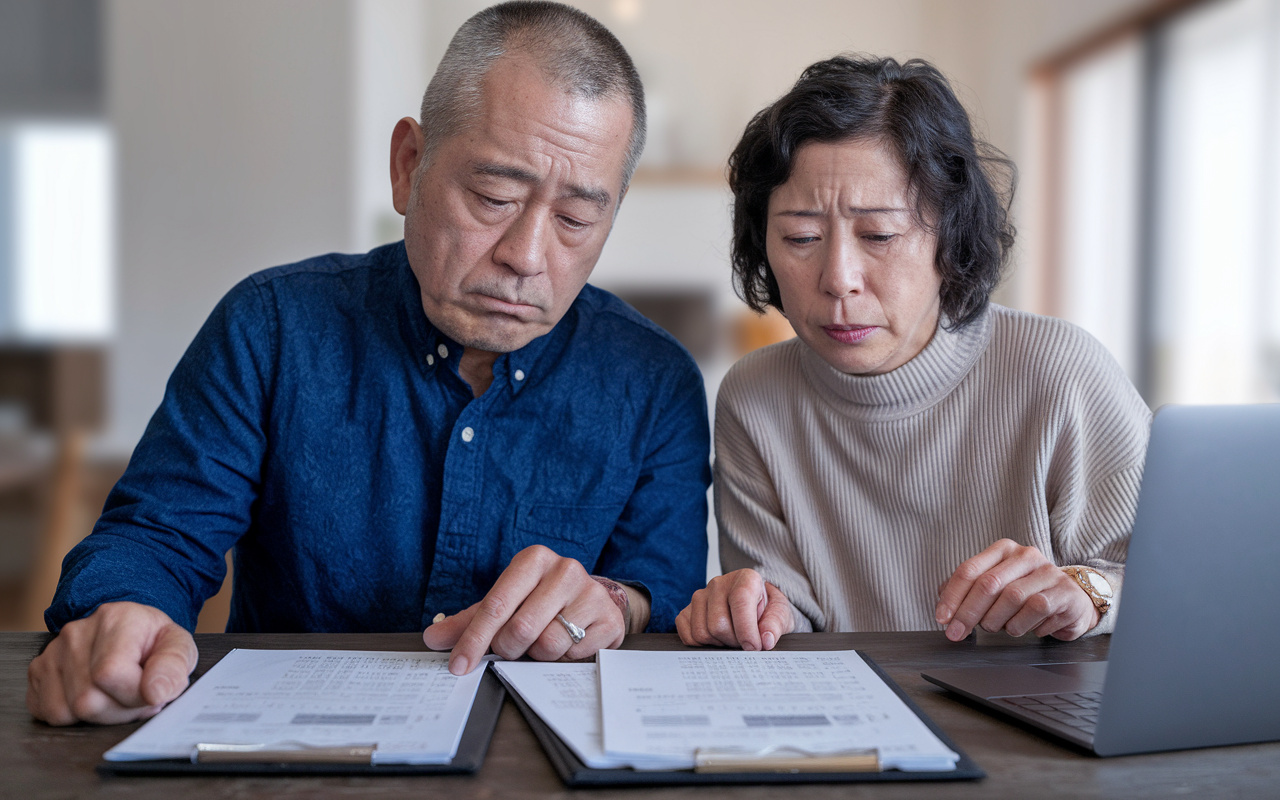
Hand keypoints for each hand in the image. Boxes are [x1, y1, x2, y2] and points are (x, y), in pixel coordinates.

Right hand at [27, 601, 197, 725]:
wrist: (128, 630)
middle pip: (87, 700)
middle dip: (119, 710)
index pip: (110, 674)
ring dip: (97, 715)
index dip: (134, 695)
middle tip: (134, 695)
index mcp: (116, 619)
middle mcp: (77, 632)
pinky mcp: (38, 670)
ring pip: (66, 711)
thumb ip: (174, 667)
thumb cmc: (152, 641)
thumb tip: (155, 692)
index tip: (151, 692)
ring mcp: (53, 651)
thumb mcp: (178, 646)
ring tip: (116, 694)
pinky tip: (93, 695)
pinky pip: (48, 713)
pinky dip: (73, 715)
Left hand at [422, 545, 626, 674]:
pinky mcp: (609, 618)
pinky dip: (564, 658)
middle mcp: (565, 569)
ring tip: (543, 640)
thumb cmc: (540, 600)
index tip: (459, 665)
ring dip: (538, 655)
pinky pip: (574, 655)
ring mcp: (591, 593)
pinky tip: (568, 643)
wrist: (592, 599)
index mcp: (533, 559)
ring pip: (548, 646)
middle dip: (509, 649)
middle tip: (512, 647)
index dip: (473, 640)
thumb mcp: (506, 602)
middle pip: (520, 630)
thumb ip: (469, 620)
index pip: (495, 605)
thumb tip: (433, 638)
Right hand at [675, 568, 794, 650]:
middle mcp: (719, 584)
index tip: (755, 647)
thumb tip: (766, 639)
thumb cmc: (767, 610)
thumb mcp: (781, 614)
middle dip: (735, 642)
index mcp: (745, 579)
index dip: (747, 630)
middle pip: (718, 624)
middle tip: (746, 642)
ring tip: (733, 638)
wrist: (755, 606)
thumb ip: (776, 625)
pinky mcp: (687, 610)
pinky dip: (703, 646)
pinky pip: (688, 636)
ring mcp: (700, 596)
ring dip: (720, 645)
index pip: (740, 601)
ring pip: (702, 633)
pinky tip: (718, 639)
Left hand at [935, 539, 1100, 641]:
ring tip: (998, 627)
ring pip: (1012, 598)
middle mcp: (1026, 556)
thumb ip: (969, 590)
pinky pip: (1037, 610)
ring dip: (998, 621)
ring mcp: (1048, 572)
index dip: (952, 596)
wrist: (1072, 601)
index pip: (969, 570)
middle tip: (958, 633)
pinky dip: (1024, 625)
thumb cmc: (1028, 593)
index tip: (942, 618)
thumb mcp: (997, 586)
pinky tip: (1024, 627)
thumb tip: (942, 601)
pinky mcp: (1065, 592)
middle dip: (968, 613)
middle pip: (989, 584)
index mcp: (1003, 550)